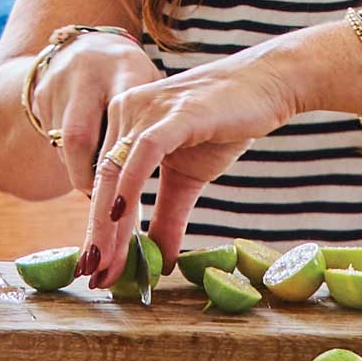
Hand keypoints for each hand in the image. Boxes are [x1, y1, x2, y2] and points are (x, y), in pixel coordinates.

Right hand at [0, 27, 141, 182]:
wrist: (89, 47)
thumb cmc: (131, 78)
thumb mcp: (149, 86)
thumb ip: (153, 119)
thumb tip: (156, 174)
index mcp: (124, 67)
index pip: (121, 115)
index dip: (119, 157)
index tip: (126, 188)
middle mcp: (87, 72)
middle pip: (79, 137)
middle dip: (87, 175)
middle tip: (101, 198)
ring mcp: (58, 82)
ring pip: (62, 142)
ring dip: (77, 168)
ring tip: (96, 184)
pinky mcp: (40, 93)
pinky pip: (51, 137)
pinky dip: (68, 156)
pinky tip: (83, 161)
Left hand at [83, 49, 306, 275]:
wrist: (268, 84)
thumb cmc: (225, 124)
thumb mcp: (189, 179)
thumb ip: (169, 217)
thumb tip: (160, 262)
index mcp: (123, 123)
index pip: (102, 184)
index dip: (96, 229)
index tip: (96, 269)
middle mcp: (124, 112)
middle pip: (100, 182)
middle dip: (96, 234)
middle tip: (94, 276)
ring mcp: (146, 110)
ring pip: (115, 172)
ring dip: (108, 223)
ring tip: (107, 263)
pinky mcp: (173, 114)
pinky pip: (142, 153)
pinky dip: (129, 187)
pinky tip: (120, 218)